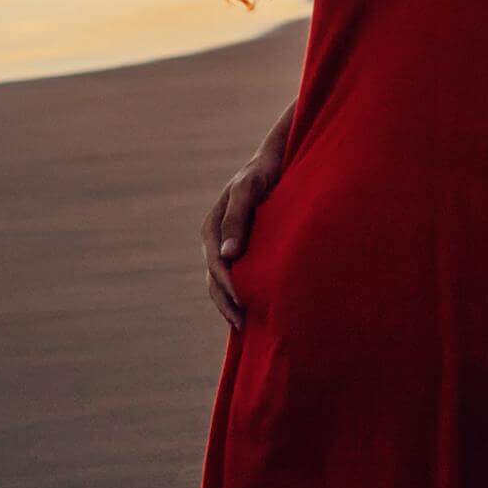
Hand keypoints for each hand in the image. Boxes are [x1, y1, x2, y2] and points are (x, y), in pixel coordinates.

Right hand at [201, 151, 282, 328]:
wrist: (275, 163)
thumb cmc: (261, 172)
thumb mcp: (247, 189)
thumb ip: (236, 217)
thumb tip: (227, 255)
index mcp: (212, 228)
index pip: (216, 265)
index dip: (227, 286)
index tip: (242, 304)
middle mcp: (217, 241)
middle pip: (216, 280)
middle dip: (227, 303)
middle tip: (243, 324)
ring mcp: (229, 247)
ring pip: (224, 283)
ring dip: (232, 304)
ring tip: (248, 325)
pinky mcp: (244, 250)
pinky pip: (239, 277)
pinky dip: (243, 294)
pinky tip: (257, 309)